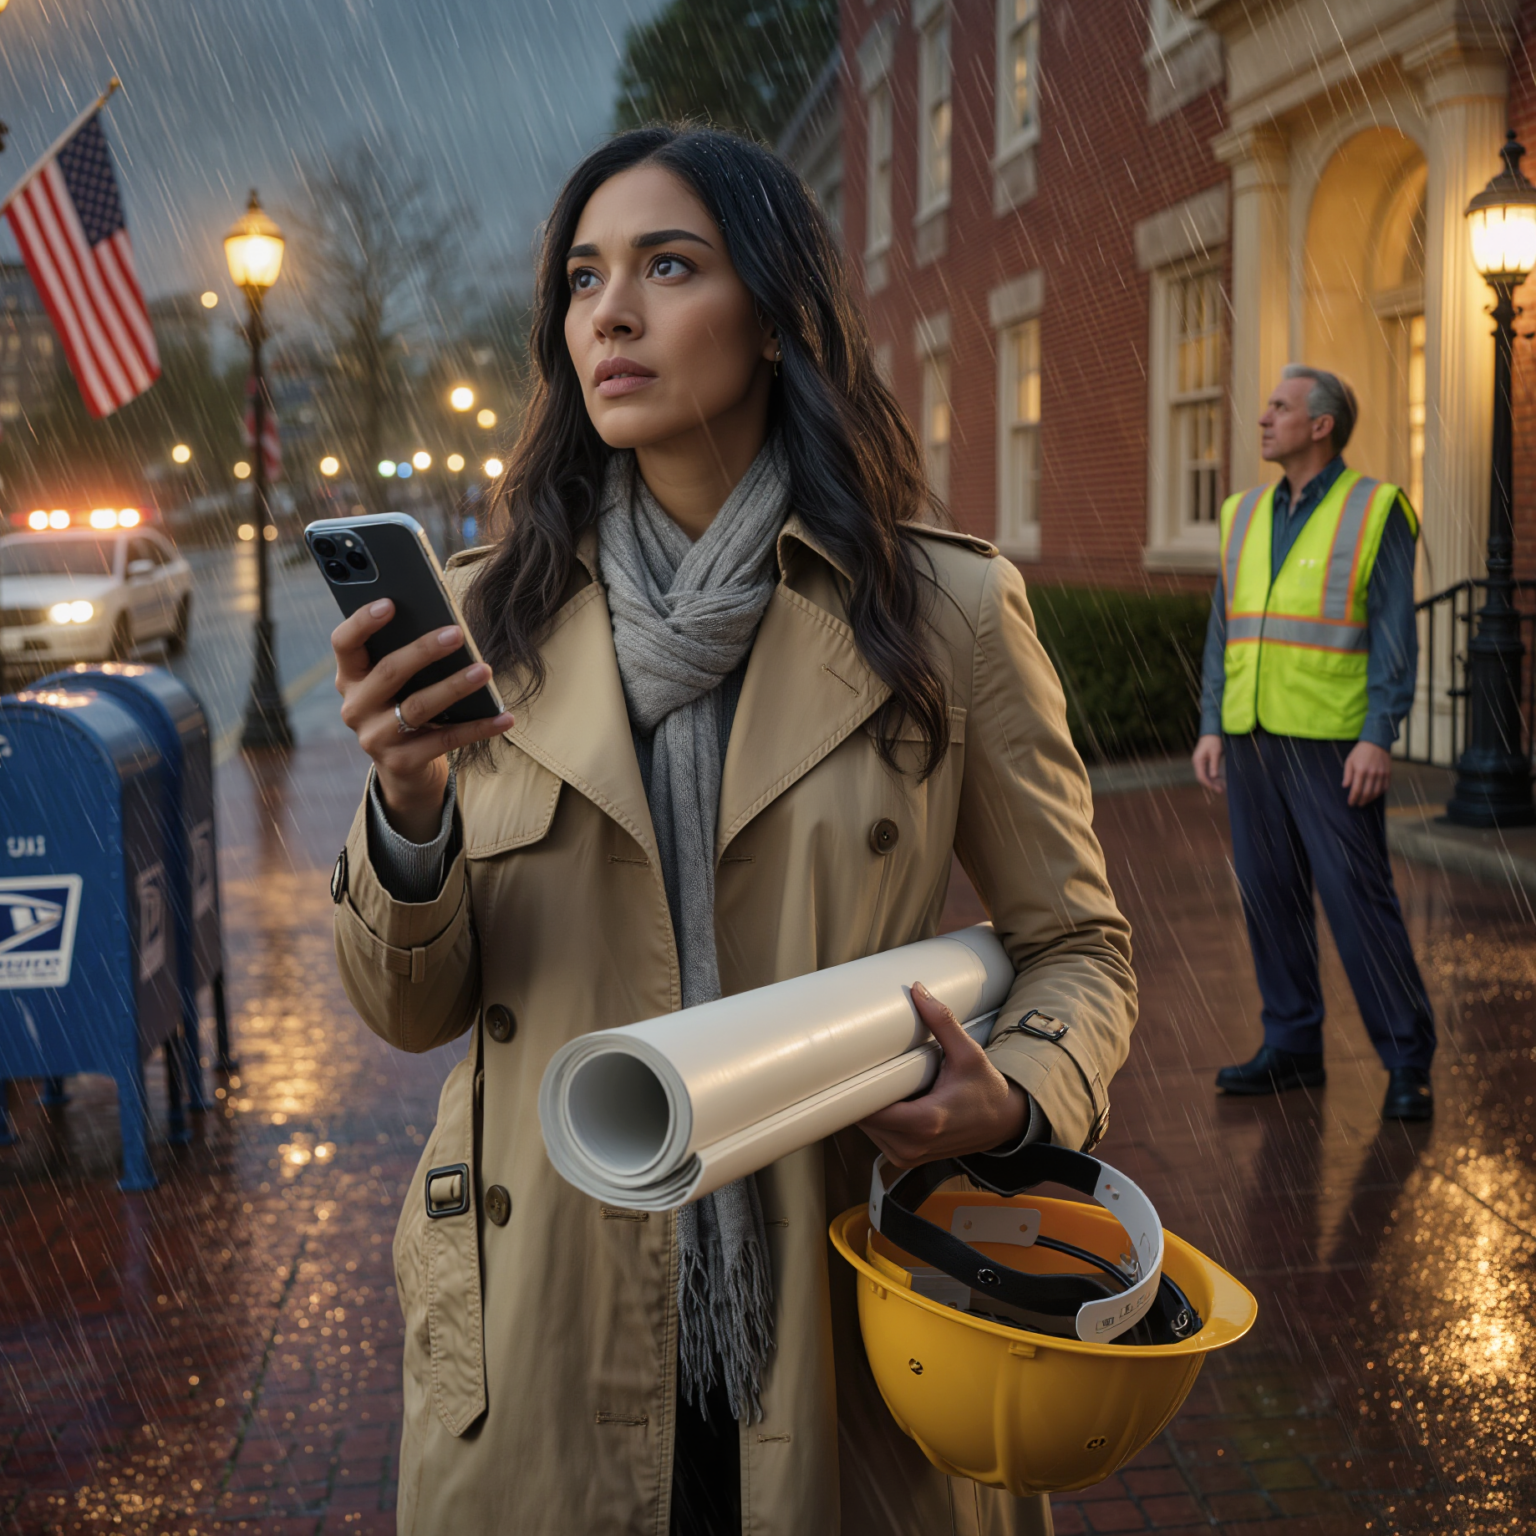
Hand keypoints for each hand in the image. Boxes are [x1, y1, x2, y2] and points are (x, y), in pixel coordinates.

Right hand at [333, 598, 512, 841]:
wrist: (405, 770)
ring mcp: (375, 738)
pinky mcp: (402, 762)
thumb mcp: (397, 684)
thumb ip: (407, 656)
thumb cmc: (406, 708)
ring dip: (455, 686)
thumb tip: (448, 628)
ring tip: (485, 671)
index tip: (389, 602)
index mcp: (351, 678)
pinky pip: (446, 739)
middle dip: (424, 650)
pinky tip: (504, 717)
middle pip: (388, 671)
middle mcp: (355, 707)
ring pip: (419, 706)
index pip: (344, 643)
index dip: (362, 622)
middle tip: (457, 633)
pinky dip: (478, 727)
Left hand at [858, 982, 1028, 1169]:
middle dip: (860, 1093)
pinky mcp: (906, 1159)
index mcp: (925, 1122)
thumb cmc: (987, 1091)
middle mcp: (913, 1146)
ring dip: (867, 1107)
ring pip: (867, 1131)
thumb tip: (918, 992)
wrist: (1004, 1123)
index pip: (869, 1111)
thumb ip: (942, 1022)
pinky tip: (886, 1099)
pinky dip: (877, 1119)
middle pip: (863, 1120)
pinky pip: (877, 1138)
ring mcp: (908, 1157)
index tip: (848, 1068)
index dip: (854, 1089)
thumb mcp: (969, 1054)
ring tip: (876, 1082)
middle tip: (861, 1066)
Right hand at [1192, 733, 1224, 792]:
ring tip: (1220, 787)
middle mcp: (1196, 763)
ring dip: (1211, 781)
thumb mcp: (1215, 753)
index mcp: (1198, 761)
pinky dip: (1211, 777)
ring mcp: (1199, 762)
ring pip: (1204, 775)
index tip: (1217, 789)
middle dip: (1211, 785)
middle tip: (1220, 790)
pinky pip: (1206, 771)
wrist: (1210, 732)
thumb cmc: (1213, 741)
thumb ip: (1214, 765)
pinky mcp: (1203, 761)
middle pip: (1202, 777)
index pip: (1201, 776)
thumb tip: (1213, 777)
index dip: (1209, 784)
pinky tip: (1218, 780)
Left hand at [1342, 740, 1391, 806]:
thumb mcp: (1350, 760)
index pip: (1356, 789)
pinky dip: (1380, 793)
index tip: (1351, 803)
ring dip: (1370, 799)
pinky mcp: (1388, 773)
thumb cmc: (1360, 751)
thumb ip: (1347, 774)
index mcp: (1361, 770)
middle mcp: (1372, 773)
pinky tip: (1375, 795)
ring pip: (1377, 792)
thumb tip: (1345, 786)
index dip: (1353, 798)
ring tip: (1365, 801)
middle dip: (1362, 801)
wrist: (1377, 741)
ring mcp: (1382, 774)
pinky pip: (1385, 787)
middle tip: (1358, 805)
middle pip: (1367, 793)